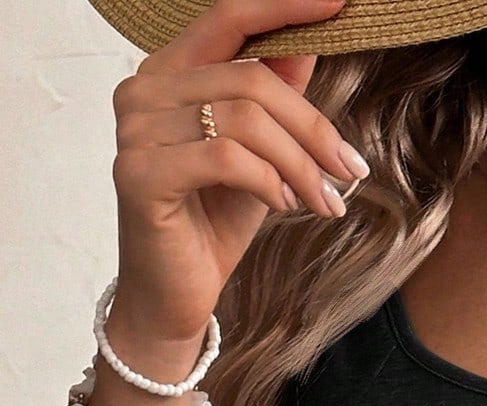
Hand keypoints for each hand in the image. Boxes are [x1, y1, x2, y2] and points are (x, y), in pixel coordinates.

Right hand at [108, 0, 369, 349]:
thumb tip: (309, 44)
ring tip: (323, 199)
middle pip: (251, 80)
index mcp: (170, 72)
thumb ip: (275, 97)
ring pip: (244, 121)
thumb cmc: (213, 222)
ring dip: (299, 164)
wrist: (176, 296)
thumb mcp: (260, 153)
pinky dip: (269, 183)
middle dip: (312, 127)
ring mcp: (136, 130)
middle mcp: (143, 90)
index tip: (340, 5)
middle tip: (350, 168)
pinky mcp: (140, 174)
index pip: (228, 17)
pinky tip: (286, 207)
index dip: (284, 7)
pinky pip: (226, 160)